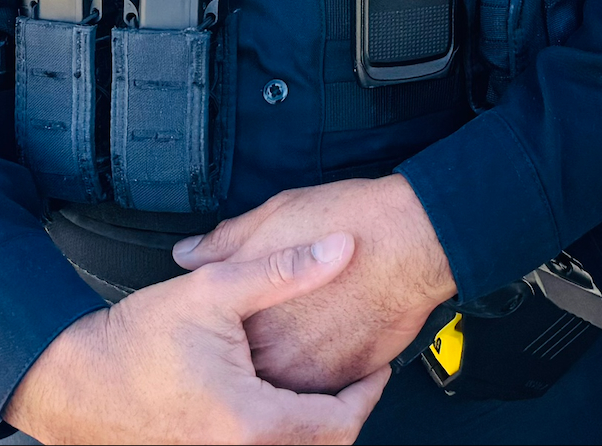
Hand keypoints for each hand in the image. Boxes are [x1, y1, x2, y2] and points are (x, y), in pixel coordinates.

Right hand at [5, 234, 387, 444]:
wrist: (71, 380)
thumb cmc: (132, 341)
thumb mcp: (213, 290)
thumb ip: (284, 269)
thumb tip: (341, 248)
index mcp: (249, 420)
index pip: (338, 424)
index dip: (367, 394)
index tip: (376, 368)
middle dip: (343, 413)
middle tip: (355, 380)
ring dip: (311, 424)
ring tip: (320, 387)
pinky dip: (279, 431)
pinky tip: (275, 399)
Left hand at [174, 175, 455, 393]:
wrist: (414, 237)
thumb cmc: (348, 221)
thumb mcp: (273, 217)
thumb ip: (225, 242)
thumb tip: (188, 252)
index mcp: (247, 320)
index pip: (216, 341)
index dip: (224, 326)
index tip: (232, 318)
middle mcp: (276, 358)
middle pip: (251, 367)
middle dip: (257, 349)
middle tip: (271, 325)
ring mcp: (313, 373)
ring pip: (287, 382)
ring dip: (289, 361)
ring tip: (303, 327)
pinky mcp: (348, 378)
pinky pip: (324, 385)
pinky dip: (323, 365)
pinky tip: (330, 333)